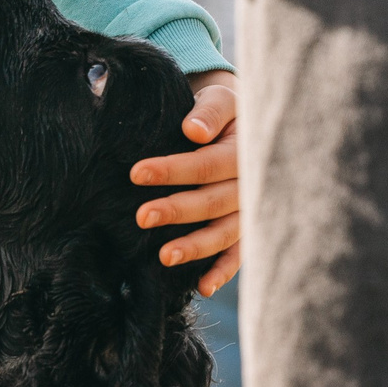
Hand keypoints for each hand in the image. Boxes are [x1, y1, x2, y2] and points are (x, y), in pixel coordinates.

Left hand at [131, 70, 239, 296]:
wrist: (243, 121)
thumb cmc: (223, 110)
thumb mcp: (220, 99)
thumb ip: (208, 112)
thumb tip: (192, 130)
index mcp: (244, 152)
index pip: (206, 164)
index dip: (172, 169)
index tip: (136, 174)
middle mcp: (250, 185)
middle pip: (214, 202)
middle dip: (177, 210)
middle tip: (141, 216)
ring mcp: (250, 210)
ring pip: (225, 233)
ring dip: (196, 247)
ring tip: (164, 257)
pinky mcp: (246, 229)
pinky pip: (239, 254)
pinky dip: (224, 272)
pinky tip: (203, 287)